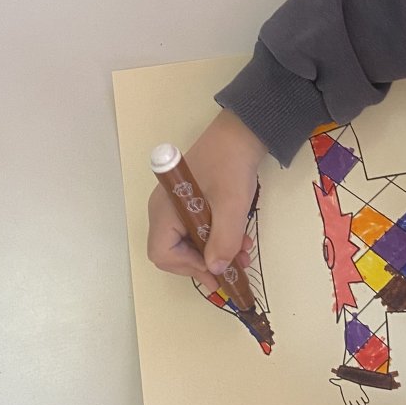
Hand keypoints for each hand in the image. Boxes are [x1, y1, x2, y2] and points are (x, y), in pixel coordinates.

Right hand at [146, 110, 266, 287]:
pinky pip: (196, 230)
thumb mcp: (231, 207)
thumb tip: (215, 270)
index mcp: (165, 210)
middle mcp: (163, 210)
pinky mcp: (189, 202)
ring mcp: (175, 206)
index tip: (215, 269)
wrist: (240, 135)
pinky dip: (215, 239)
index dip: (188, 267)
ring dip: (214, 253)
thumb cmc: (230, 167)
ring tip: (242, 254)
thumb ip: (223, 242)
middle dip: (205, 263)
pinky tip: (239, 240)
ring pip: (188, 243)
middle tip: (232, 268)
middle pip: (174, 252)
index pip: (162, 254)